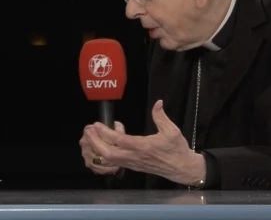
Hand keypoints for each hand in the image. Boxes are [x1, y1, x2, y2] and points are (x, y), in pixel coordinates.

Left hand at [87, 100, 205, 185]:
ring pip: (110, 160)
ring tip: (92, 137)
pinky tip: (103, 143)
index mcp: (144, 146)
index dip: (106, 132)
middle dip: (96, 143)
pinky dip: (105, 154)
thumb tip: (158, 102)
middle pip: (109, 153)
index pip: (120, 141)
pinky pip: (115, 162)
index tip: (97, 124)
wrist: (182, 169)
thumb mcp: (172, 130)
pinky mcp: (132, 166)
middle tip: (88, 131)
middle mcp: (135, 156)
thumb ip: (161, 116)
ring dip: (98, 149)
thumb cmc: (177, 149)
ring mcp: (133, 163)